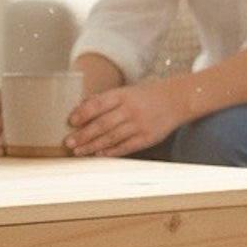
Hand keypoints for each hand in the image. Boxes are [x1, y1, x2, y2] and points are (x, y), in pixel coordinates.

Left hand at [65, 78, 186, 156]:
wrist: (177, 100)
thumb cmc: (144, 97)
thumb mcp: (126, 92)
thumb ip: (104, 100)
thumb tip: (80, 107)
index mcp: (123, 95)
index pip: (99, 104)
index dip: (83, 113)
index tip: (70, 122)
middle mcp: (131, 109)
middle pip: (103, 124)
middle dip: (84, 135)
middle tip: (68, 143)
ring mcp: (139, 124)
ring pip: (112, 137)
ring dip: (93, 145)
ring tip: (78, 151)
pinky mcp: (147, 138)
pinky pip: (126, 146)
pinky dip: (112, 151)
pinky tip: (99, 154)